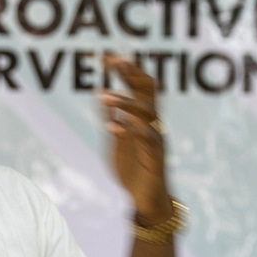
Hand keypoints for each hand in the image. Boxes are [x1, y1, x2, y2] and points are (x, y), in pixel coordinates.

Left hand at [99, 53, 171, 224]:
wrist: (145, 200)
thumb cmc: (133, 169)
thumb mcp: (116, 140)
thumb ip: (112, 118)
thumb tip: (100, 93)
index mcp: (144, 117)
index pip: (139, 85)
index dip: (125, 68)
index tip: (105, 56)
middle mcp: (154, 123)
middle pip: (148, 90)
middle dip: (131, 73)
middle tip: (111, 60)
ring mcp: (156, 138)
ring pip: (146, 112)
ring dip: (124, 102)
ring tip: (102, 96)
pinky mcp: (155, 156)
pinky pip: (146, 138)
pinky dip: (129, 129)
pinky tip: (111, 126)